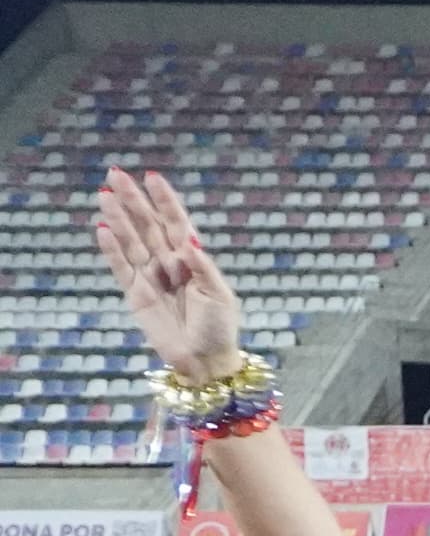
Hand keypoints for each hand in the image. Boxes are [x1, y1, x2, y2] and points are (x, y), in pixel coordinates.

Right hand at [92, 170, 246, 377]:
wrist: (205, 361)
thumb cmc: (219, 328)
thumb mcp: (220, 296)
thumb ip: (203, 267)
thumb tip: (188, 240)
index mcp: (193, 259)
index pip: (176, 222)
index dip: (164, 200)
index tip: (153, 177)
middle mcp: (169, 263)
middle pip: (147, 225)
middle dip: (133, 200)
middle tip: (115, 174)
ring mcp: (150, 277)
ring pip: (131, 241)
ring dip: (118, 219)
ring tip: (105, 195)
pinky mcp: (135, 295)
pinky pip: (120, 267)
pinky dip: (111, 249)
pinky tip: (102, 229)